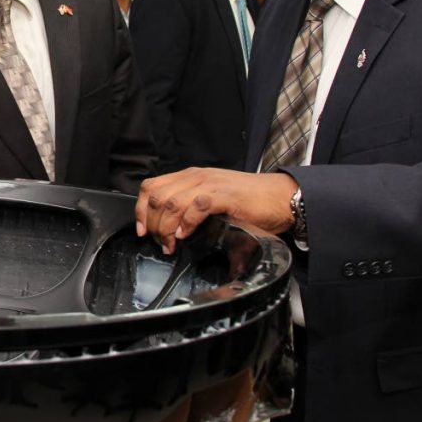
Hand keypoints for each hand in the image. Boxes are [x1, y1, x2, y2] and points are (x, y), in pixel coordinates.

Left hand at [134, 167, 297, 254]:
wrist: (280, 197)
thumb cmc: (249, 202)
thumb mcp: (212, 200)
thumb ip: (191, 207)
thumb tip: (169, 229)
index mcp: (191, 176)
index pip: (152, 186)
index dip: (141, 210)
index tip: (143, 231)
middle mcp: (197, 177)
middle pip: (157, 196)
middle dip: (153, 224)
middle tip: (161, 243)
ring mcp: (211, 185)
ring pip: (172, 202)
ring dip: (166, 228)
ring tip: (172, 244)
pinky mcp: (225, 196)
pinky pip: (197, 206)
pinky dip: (186, 222)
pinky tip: (186, 235)